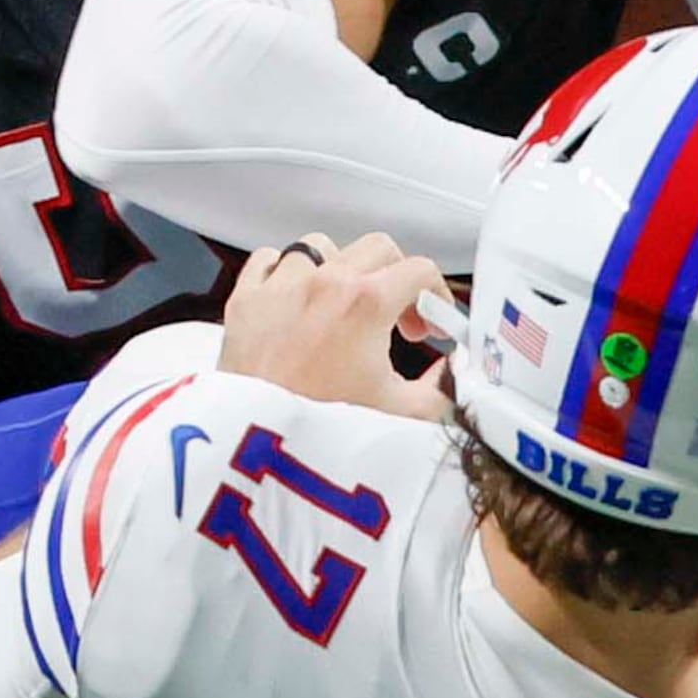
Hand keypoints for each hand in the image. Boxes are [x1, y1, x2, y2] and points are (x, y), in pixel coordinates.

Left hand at [217, 233, 449, 419]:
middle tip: (397, 320)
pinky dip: (285, 272)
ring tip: (343, 307)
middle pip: (377, 249)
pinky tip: (295, 299)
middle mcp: (323, 283)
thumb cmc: (323, 431)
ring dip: (341, 271)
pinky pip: (268, 259)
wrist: (258, 449)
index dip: (436, 294)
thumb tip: (453, 374)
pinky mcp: (245, 301)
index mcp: (366, 303)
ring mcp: (280, 287)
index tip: (432, 320)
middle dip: (396, 279)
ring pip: (321, 248)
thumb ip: (442, 389)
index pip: (419, 270)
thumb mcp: (402, 415)